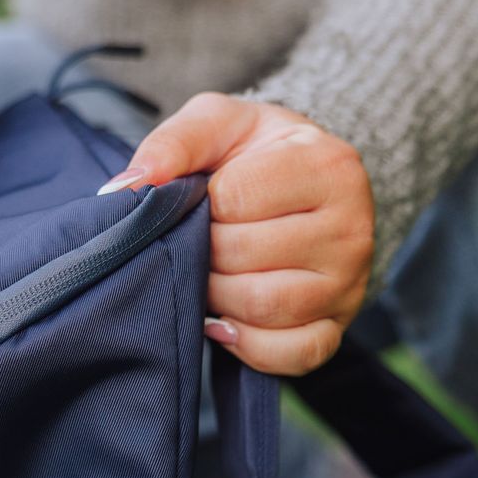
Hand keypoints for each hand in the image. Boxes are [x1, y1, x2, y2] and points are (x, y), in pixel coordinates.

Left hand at [99, 94, 374, 374]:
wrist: (302, 186)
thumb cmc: (257, 153)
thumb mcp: (219, 124)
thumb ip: (175, 143)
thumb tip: (127, 188)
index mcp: (329, 166)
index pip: (237, 198)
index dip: (204, 203)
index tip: (208, 197)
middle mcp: (351, 227)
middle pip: (245, 256)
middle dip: (203, 251)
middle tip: (198, 241)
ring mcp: (348, 285)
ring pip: (264, 307)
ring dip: (216, 297)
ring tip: (207, 275)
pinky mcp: (337, 328)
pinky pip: (292, 354)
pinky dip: (247, 346)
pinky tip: (222, 322)